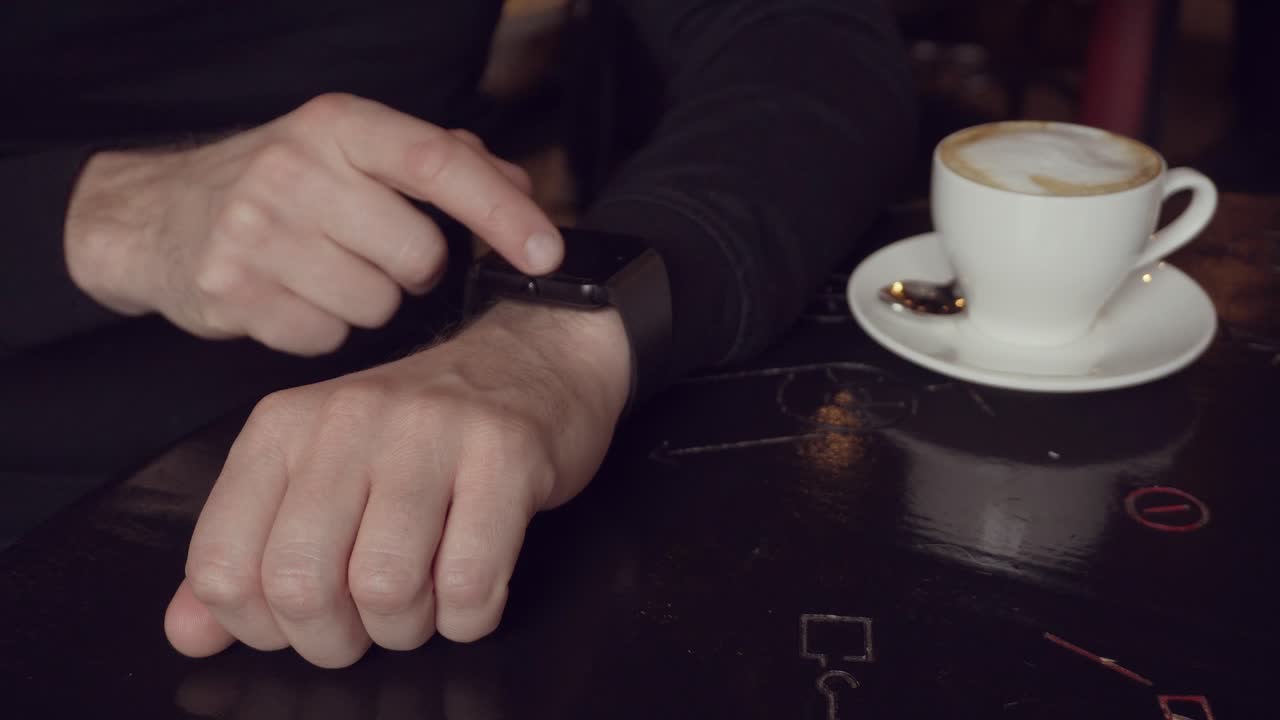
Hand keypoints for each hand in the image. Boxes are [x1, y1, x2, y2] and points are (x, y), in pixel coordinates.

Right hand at [64, 93, 562, 354]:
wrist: (160, 215)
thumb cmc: (283, 184)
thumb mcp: (355, 150)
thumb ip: (443, 163)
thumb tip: (522, 191)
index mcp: (339, 125)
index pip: (439, 163)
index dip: (503, 211)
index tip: (546, 251)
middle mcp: (294, 169)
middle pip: (420, 256)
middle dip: (415, 270)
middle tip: (375, 252)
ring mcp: (256, 230)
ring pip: (377, 306)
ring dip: (368, 302)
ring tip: (325, 271)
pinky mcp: (230, 290)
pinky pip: (326, 339)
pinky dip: (322, 329)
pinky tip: (293, 296)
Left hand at [163, 302, 629, 666]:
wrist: (533, 361)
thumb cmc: (422, 436)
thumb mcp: (318, 475)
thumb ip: (248, 553)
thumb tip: (188, 632)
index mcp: (284, 427)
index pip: (223, 567)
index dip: (259, 627)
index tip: (303, 617)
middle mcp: (348, 420)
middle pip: (301, 585)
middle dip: (336, 639)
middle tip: (368, 623)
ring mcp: (431, 432)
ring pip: (386, 589)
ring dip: (407, 627)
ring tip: (425, 603)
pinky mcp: (506, 453)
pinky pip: (470, 584)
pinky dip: (468, 617)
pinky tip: (471, 593)